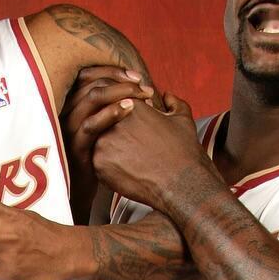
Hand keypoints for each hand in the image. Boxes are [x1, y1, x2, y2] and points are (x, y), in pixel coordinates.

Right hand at [61, 64, 153, 177]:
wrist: (86, 192)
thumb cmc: (101, 156)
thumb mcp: (106, 126)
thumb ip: (114, 104)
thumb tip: (139, 84)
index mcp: (74, 104)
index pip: (89, 74)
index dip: (113, 71)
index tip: (137, 77)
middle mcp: (68, 113)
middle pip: (92, 83)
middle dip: (121, 81)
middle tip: (145, 87)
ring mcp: (70, 130)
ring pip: (91, 98)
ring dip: (119, 92)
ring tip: (142, 96)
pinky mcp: (75, 148)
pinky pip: (91, 125)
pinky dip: (110, 113)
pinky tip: (130, 109)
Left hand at [87, 91, 207, 212]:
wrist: (181, 182)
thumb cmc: (184, 151)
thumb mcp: (182, 119)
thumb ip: (173, 103)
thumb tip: (167, 96)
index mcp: (131, 103)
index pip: (111, 99)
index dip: (117, 112)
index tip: (126, 125)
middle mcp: (114, 119)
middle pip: (100, 118)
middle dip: (108, 128)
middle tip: (122, 143)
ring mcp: (103, 141)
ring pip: (95, 139)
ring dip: (105, 146)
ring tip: (123, 157)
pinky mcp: (98, 163)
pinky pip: (94, 161)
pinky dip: (105, 165)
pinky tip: (121, 171)